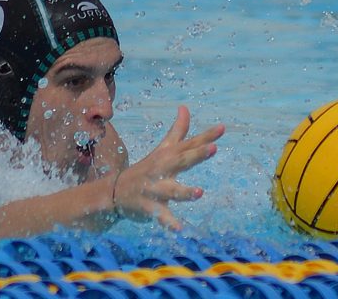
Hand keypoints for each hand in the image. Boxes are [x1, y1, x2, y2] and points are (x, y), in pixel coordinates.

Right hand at [111, 105, 224, 229]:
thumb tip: (185, 107)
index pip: (189, 144)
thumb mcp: (162, 149)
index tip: (223, 128)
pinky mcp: (149, 207)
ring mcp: (155, 188)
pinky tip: (180, 229)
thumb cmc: (147, 168)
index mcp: (168, 156)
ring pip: (171, 190)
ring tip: (200, 192)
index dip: (206, 136)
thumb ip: (178, 131)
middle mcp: (162, 169)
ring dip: (184, 192)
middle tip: (213, 148)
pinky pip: (160, 216)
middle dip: (196, 155)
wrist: (115, 191)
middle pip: (181, 161)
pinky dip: (169, 222)